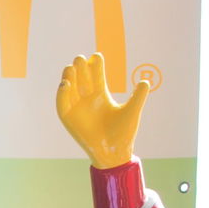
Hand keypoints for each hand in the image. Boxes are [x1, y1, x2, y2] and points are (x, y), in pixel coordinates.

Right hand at [57, 52, 147, 168]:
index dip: (95, 67)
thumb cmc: (124, 133)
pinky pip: (63, 104)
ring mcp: (77, 108)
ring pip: (70, 89)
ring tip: (70, 67)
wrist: (114, 152)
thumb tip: (146, 81)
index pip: (96, 77)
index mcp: (101, 96)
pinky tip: (65, 83)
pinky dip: (62, 94)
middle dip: (80, 69)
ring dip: (69, 78)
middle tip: (80, 58)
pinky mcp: (68, 118)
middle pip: (82, 79)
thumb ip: (138, 96)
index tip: (96, 56)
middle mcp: (87, 100)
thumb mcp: (132, 111)